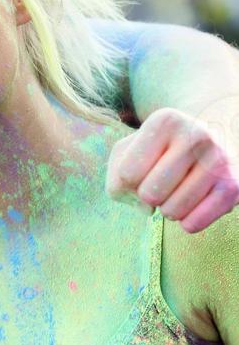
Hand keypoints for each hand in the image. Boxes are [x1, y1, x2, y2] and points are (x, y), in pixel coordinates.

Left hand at [106, 108, 238, 232]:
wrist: (212, 141)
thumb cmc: (158, 151)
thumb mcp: (128, 152)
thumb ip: (117, 177)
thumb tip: (145, 207)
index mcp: (165, 121)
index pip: (128, 174)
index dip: (127, 182)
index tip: (143, 169)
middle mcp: (198, 135)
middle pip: (149, 194)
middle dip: (147, 197)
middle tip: (161, 184)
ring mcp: (220, 160)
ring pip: (171, 212)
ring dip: (167, 209)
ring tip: (177, 191)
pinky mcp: (235, 186)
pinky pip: (194, 224)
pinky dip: (185, 222)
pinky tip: (192, 205)